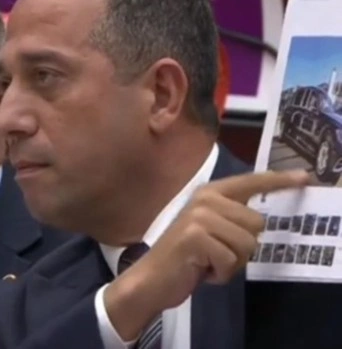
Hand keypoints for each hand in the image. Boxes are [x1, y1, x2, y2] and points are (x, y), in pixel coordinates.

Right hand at [104, 169, 308, 340]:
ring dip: (232, 264)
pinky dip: (220, 274)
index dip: (279, 181)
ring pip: (247, 244)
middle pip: (257, 224)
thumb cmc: (184, 256)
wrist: (151, 277)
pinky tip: (201, 270)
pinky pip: (230, 260)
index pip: (250, 182)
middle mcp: (205, 199)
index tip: (304, 178)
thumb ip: (231, 218)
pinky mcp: (195, 236)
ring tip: (208, 263)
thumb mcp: (210, 230)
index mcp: (209, 193)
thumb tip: (258, 220)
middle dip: (243, 248)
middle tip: (216, 255)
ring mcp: (199, 216)